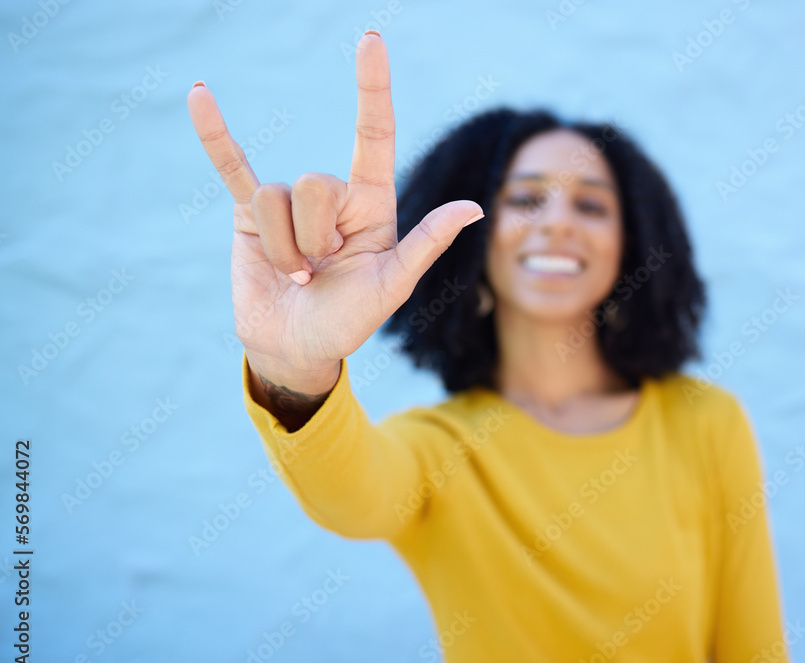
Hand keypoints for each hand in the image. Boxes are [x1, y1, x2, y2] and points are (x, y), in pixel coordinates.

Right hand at [187, 31, 483, 392]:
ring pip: (275, 196)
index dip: (372, 88)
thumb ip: (425, 245)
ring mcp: (289, 202)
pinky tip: (199, 96)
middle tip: (319, 272)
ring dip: (281, 249)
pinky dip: (215, 136)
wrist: (295, 347)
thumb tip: (472, 207)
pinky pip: (231, 167)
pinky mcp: (249, 213)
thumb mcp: (391, 287)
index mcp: (373, 204)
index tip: (371, 40)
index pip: (374, 135)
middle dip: (313, 237)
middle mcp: (333, 196)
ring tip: (294, 276)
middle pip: (315, 182)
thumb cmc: (349, 321)